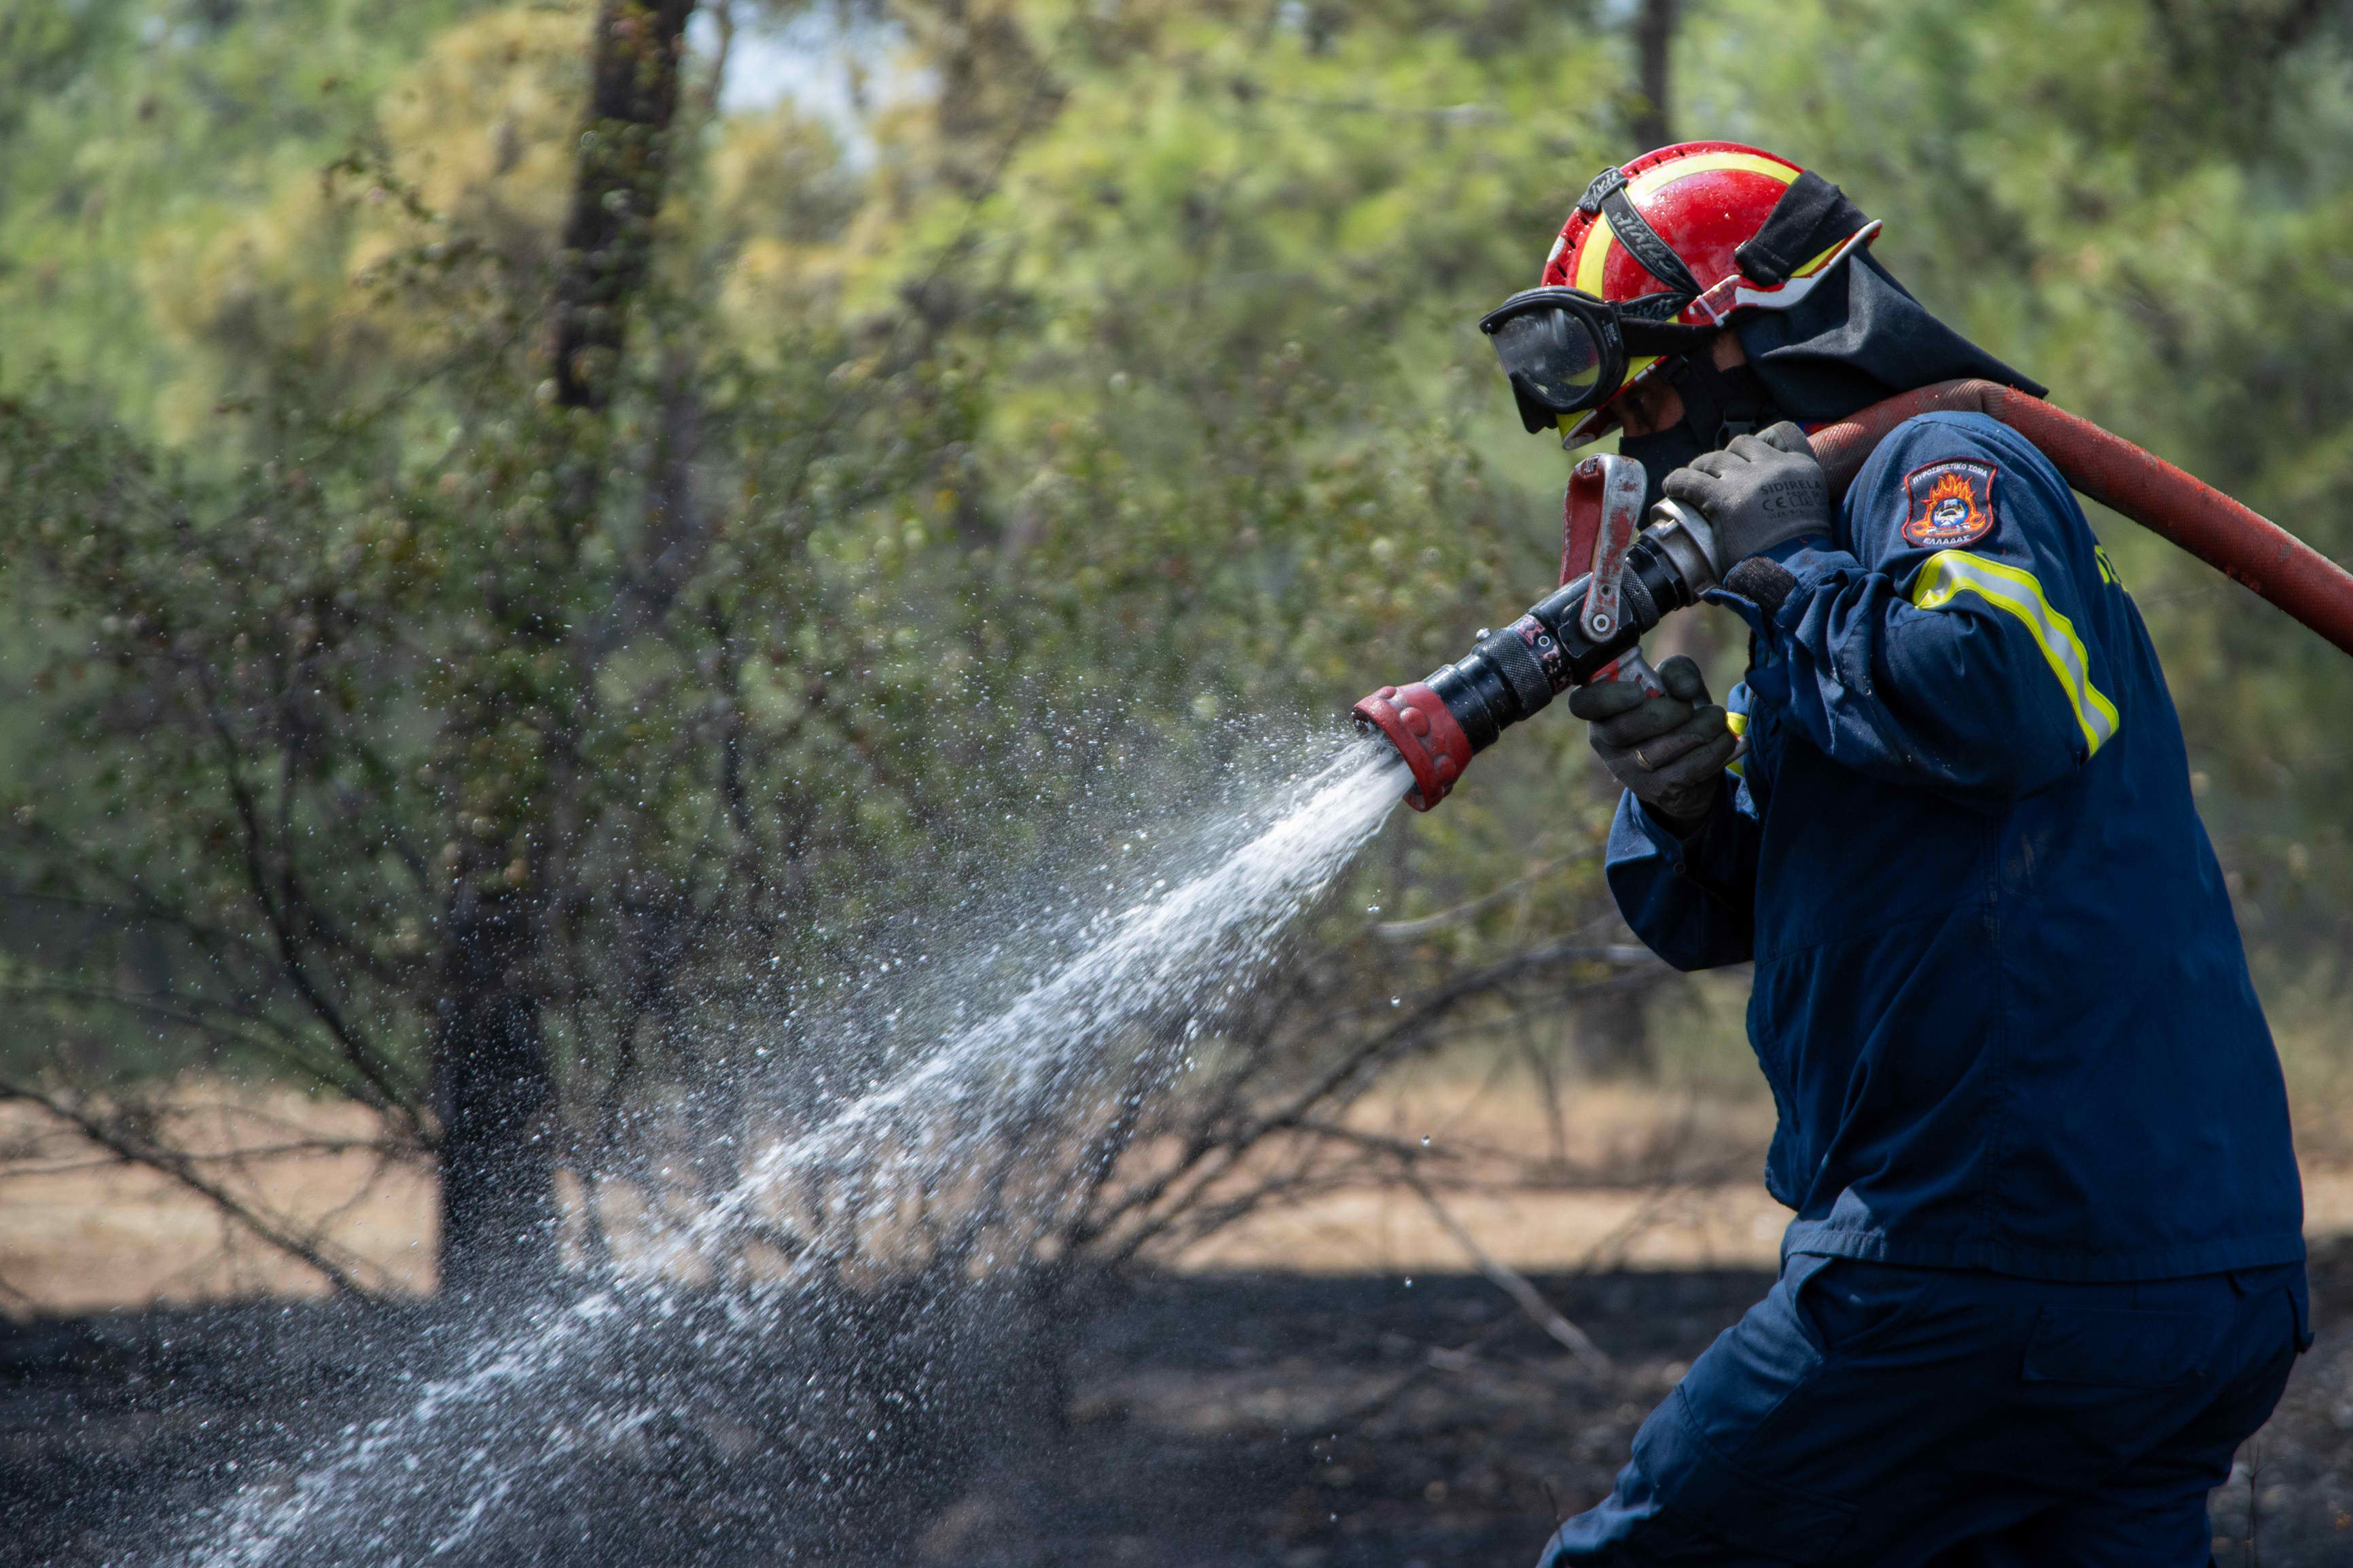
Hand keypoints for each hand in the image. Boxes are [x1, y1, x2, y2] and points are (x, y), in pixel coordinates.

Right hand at [1567, 654, 1736, 828]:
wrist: (1690, 759)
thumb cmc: (1673, 709)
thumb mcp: (1673, 682)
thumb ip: (1677, 671)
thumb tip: (1682, 688)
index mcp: (1601, 709)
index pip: (1582, 704)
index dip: (1607, 698)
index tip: (1639, 692)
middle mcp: (1606, 743)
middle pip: (1622, 729)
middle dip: (1665, 713)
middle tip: (1689, 706)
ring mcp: (1629, 771)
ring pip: (1658, 752)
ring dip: (1699, 730)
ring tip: (1717, 718)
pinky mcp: (1657, 791)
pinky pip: (1687, 770)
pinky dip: (1714, 751)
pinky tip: (1728, 739)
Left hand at [1663, 421, 1828, 567]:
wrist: (1794, 575)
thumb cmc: (1802, 555)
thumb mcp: (1812, 512)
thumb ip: (1794, 495)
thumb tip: (1771, 503)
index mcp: (1802, 468)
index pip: (1778, 435)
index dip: (1754, 448)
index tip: (1744, 460)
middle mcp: (1775, 467)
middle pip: (1741, 445)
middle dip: (1726, 457)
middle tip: (1714, 474)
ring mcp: (1748, 481)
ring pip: (1714, 459)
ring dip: (1701, 467)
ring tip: (1692, 480)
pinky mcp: (1724, 499)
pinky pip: (1690, 480)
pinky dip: (1677, 482)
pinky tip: (1671, 488)